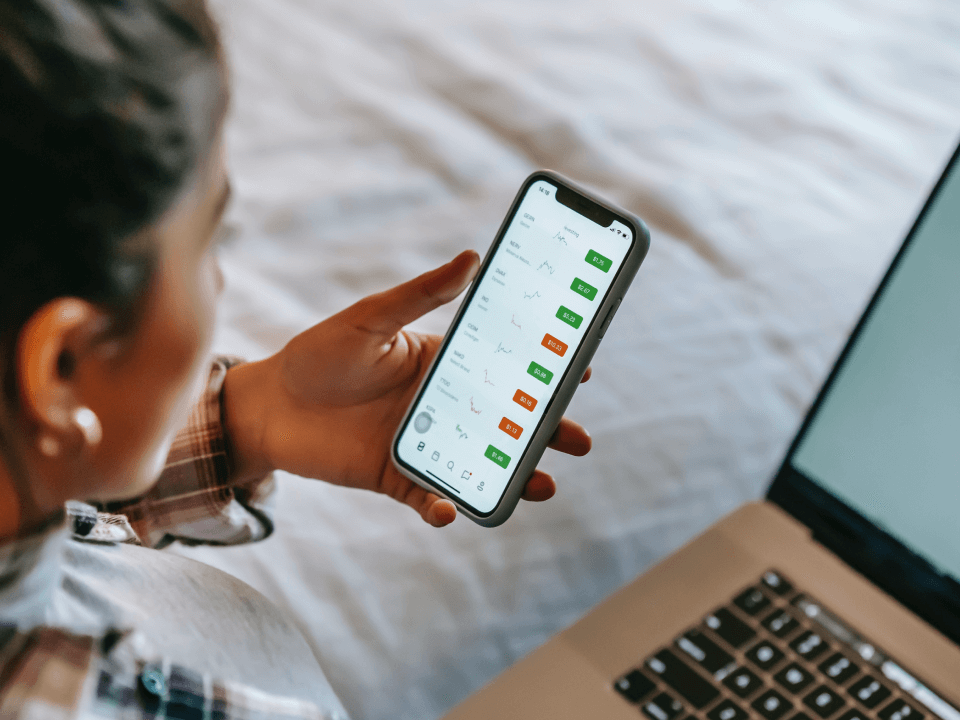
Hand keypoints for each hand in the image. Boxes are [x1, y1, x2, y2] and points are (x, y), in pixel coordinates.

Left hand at [223, 250, 591, 526]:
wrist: (268, 407)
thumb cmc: (318, 354)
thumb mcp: (370, 319)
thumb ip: (420, 295)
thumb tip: (472, 257)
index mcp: (443, 364)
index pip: (505, 368)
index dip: (544, 371)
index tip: (582, 372)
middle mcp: (442, 407)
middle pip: (507, 423)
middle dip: (547, 432)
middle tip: (580, 441)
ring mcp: (423, 445)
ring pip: (481, 465)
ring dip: (513, 476)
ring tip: (543, 484)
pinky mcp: (397, 478)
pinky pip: (429, 496)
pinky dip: (443, 507)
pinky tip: (449, 509)